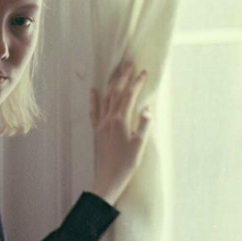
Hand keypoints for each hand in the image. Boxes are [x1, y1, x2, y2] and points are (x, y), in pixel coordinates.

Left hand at [90, 57, 151, 206]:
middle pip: (116, 92)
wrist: (109, 177)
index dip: (137, 83)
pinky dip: (94, 99)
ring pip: (106, 99)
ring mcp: (101, 124)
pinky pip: (94, 112)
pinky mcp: (97, 131)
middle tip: (129, 63)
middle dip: (123, 77)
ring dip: (112, 83)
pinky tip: (93, 89)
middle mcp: (109, 119)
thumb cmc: (127, 163)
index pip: (130, 96)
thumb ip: (145, 124)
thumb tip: (148, 107)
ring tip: (117, 71)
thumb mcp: (140, 144)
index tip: (144, 72)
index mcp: (121, 121)